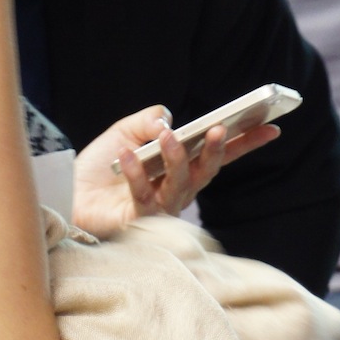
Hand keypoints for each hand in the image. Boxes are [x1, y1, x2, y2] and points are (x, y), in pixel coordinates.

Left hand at [72, 104, 279, 239]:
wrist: (67, 195)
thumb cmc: (99, 168)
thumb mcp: (124, 131)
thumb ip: (149, 120)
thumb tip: (169, 121)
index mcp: (180, 167)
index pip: (220, 154)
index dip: (247, 141)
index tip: (272, 126)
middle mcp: (177, 189)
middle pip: (207, 171)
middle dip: (216, 150)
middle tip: (219, 130)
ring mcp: (161, 207)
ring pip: (180, 184)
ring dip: (176, 158)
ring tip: (168, 136)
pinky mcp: (139, 220)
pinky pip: (143, 195)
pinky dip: (135, 174)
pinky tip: (127, 156)